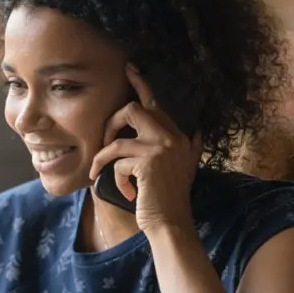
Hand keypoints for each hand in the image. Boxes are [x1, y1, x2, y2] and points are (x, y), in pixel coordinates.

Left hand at [88, 64, 202, 231]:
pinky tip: (125, 191)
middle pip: (132, 109)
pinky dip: (114, 177)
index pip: (156, 103)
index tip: (129, 68)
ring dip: (103, 156)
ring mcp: (161, 149)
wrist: (171, 224)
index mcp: (179, 136)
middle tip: (104, 140)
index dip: (141, 84)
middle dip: (111, 123)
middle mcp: (173, 137)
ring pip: (117, 139)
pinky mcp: (148, 163)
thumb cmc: (169, 198)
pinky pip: (116, 162)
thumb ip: (185, 147)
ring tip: (100, 171)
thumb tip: (193, 131)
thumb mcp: (183, 168)